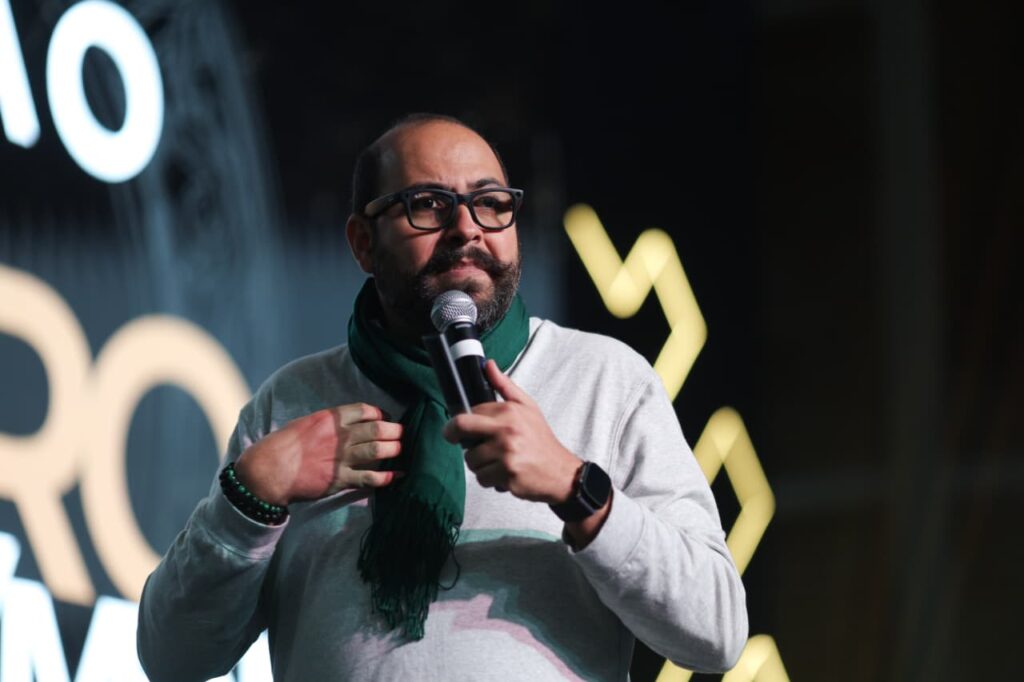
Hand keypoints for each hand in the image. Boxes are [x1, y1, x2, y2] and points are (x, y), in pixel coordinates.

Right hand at [234, 403, 402, 505]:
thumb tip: (345, 425)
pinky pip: (370, 478)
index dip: (381, 413)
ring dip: (394, 449)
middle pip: (377, 428)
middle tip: (401, 434)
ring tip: (401, 449)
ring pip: (378, 450)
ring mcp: (341, 457)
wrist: (268, 470)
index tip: (386, 418)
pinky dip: (387, 477)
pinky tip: (398, 475)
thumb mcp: (306, 423)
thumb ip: (328, 424)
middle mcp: (339, 436)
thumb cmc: (283, 445)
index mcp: (330, 418)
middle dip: (394, 430)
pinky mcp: (340, 479)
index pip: (365, 410)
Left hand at [442, 360, 580, 503]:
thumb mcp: (528, 407)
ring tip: (496, 461)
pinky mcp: (506, 474)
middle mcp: (506, 431)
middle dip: (451, 434)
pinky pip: (481, 478)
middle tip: (454, 439)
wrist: (561, 472)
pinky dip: (489, 480)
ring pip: (470, 459)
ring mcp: (506, 453)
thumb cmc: (541, 440)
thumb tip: (488, 365)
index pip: (471, 411)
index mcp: (509, 412)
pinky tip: (502, 474)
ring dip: (478, 463)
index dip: (462, 420)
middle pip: (461, 427)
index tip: (462, 427)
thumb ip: (505, 386)